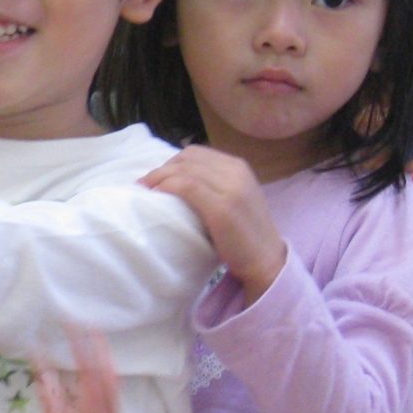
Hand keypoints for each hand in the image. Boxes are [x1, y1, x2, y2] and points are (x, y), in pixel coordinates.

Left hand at [137, 146, 284, 297]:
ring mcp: (230, 188)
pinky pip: (186, 186)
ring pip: (184, 169)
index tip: (156, 177)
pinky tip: (156, 195)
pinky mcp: (222, 208)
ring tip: (145, 189)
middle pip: (187, 158)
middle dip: (162, 168)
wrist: (267, 260)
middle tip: (146, 184)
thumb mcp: (234, 199)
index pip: (196, 153)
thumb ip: (214, 186)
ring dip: (158, 176)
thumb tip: (178, 181)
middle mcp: (236, 172)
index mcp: (238, 167)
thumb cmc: (245, 235)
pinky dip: (166, 186)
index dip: (171, 163)